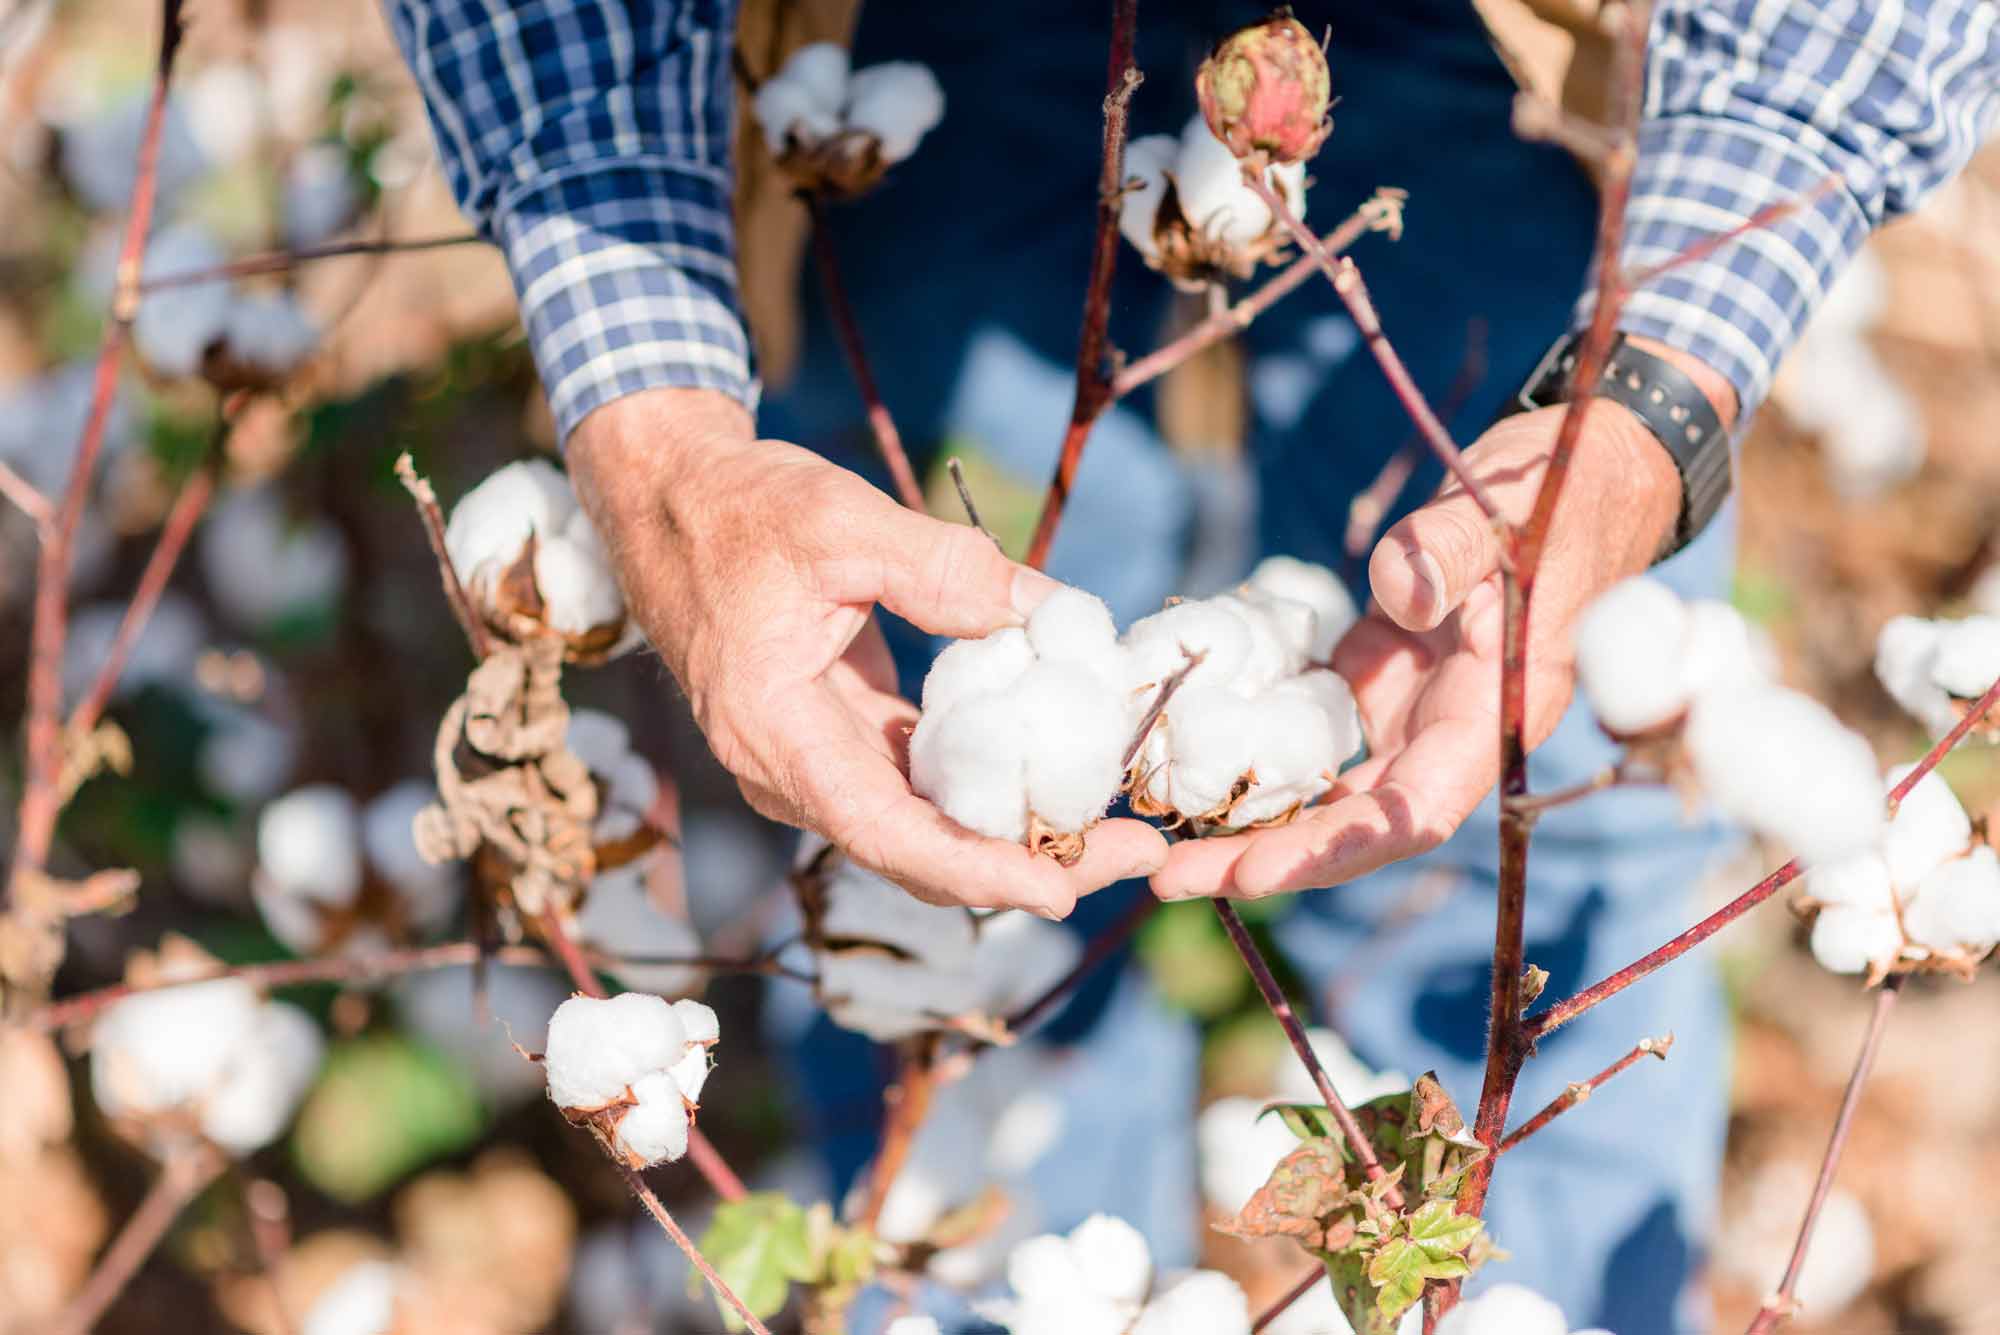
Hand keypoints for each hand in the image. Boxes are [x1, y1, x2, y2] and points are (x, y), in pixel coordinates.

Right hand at [567, 388, 1169, 916]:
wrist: (674, 499)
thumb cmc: (741, 509)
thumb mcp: (841, 519)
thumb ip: (944, 567)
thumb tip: (1047, 612)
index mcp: (775, 733)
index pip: (883, 833)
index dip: (974, 870)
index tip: (1059, 888)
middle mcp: (793, 771)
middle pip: (920, 852)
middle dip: (1030, 864)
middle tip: (1137, 853)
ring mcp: (819, 761)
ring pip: (928, 827)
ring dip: (1021, 831)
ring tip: (1122, 825)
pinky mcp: (845, 738)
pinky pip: (926, 783)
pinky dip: (993, 783)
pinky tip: (1064, 768)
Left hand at [1153, 340, 1731, 899]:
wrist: (1580, 471)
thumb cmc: (1557, 494)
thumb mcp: (1505, 513)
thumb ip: (1450, 552)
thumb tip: (1397, 592)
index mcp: (1499, 713)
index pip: (1415, 811)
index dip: (1337, 848)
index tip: (1254, 872)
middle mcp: (1453, 730)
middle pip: (1357, 822)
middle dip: (1268, 858)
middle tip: (1169, 878)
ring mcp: (1413, 707)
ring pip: (1330, 789)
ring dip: (1253, 821)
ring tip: (1164, 847)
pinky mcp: (1383, 674)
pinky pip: (1313, 732)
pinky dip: (1256, 754)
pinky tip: (1184, 766)